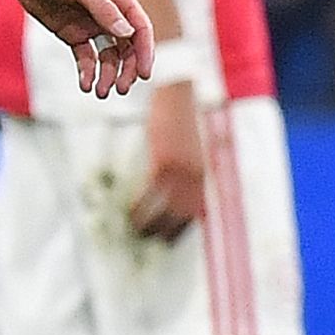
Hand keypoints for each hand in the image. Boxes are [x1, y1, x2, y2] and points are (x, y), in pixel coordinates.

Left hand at [0, 0, 153, 99]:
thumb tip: (128, 34)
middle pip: (127, 46)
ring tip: (102, 92)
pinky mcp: (72, 32)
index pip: (140, 28)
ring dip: (108, 74)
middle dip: (126, 69)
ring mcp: (91, 24)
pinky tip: (86, 84)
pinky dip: (87, 70)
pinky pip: (85, 56)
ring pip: (108, 55)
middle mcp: (110, 13)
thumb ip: (103, 9)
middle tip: (120, 89)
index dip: (145, 51)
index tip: (144, 74)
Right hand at [130, 79, 207, 240]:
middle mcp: (196, 175)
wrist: (178, 92)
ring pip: (167, 209)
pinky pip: (151, 194)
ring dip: (151, 224)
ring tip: (137, 233)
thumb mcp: (187, 143)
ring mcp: (181, 170)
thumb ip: (184, 164)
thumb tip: (172, 181)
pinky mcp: (165, 163)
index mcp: (202, 171)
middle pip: (182, 213)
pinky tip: (131, 215)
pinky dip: (141, 208)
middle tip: (151, 241)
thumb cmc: (180, 114)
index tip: (170, 238)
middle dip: (167, 231)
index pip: (196, 209)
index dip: (183, 226)